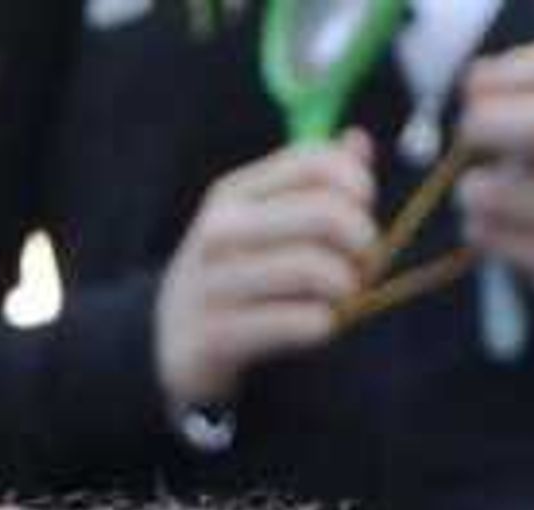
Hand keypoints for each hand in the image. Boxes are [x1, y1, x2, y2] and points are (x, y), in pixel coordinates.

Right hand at [153, 137, 379, 420]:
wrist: (168, 341)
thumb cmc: (233, 276)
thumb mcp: (261, 220)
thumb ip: (311, 182)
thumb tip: (359, 142)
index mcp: (235, 193)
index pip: (316, 163)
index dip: (357, 184)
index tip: (363, 211)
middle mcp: (221, 230)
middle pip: (324, 214)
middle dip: (362, 241)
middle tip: (364, 264)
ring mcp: (216, 282)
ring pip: (314, 269)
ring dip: (346, 287)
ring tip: (343, 297)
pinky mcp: (219, 334)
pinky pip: (298, 322)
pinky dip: (323, 324)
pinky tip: (320, 325)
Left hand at [455, 44, 533, 293]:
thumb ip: (517, 95)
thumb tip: (473, 82)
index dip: (510, 73)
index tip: (469, 87)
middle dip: (496, 123)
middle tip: (464, 130)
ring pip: (517, 192)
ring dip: (477, 190)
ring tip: (469, 192)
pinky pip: (507, 241)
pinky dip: (481, 230)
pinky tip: (479, 226)